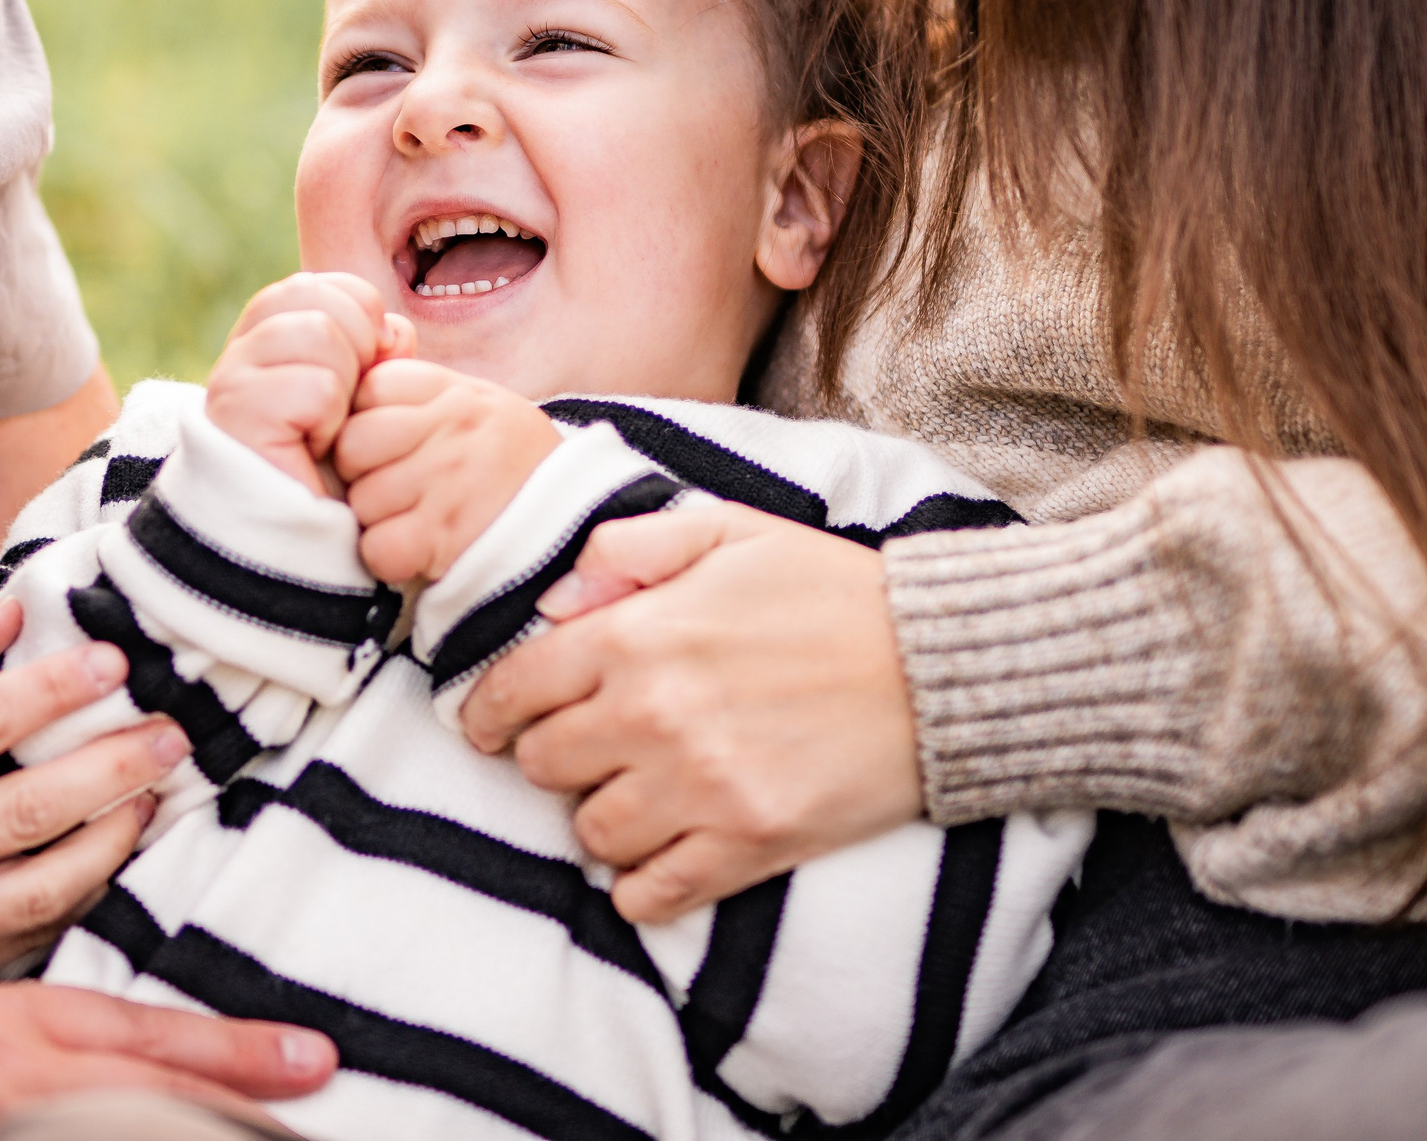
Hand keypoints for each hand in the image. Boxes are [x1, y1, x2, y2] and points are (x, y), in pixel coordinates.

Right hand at [0, 597, 185, 973]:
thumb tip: (4, 612)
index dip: (53, 688)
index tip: (113, 662)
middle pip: (28, 809)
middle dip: (115, 765)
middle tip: (172, 731)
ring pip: (45, 887)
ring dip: (116, 836)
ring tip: (155, 791)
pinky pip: (34, 933)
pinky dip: (85, 890)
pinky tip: (115, 848)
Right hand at [204, 272, 409, 495]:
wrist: (302, 544)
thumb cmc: (336, 469)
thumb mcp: (365, 395)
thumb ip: (378, 349)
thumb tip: (394, 329)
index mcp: (266, 334)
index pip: (322, 284)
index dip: (359, 318)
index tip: (359, 373)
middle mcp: (240, 350)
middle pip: (320, 297)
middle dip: (356, 349)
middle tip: (342, 406)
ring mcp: (231, 380)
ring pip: (321, 335)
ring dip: (343, 390)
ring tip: (324, 430)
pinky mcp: (235, 416)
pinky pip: (317, 388)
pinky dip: (330, 424)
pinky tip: (310, 450)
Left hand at [331, 360, 563, 583]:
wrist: (575, 520)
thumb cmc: (506, 460)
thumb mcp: (473, 402)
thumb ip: (417, 384)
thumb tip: (370, 340)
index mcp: (457, 391)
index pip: (370, 388)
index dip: (367, 420)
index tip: (391, 443)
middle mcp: (456, 430)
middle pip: (353, 445)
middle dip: (360, 471)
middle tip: (393, 485)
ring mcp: (452, 483)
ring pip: (361, 500)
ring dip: (377, 518)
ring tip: (414, 516)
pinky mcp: (447, 539)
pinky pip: (378, 548)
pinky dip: (389, 556)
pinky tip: (417, 548)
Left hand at [460, 503, 923, 923]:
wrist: (939, 665)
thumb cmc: (829, 591)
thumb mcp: (729, 532)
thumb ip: (630, 550)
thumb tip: (554, 599)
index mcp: (638, 634)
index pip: (515, 689)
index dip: (487, 710)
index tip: (489, 723)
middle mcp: (655, 715)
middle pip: (543, 766)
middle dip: (551, 756)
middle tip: (583, 748)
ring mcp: (701, 786)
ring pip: (591, 833)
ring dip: (601, 817)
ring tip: (635, 793)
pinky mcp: (749, 843)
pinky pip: (651, 894)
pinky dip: (642, 884)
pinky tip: (661, 853)